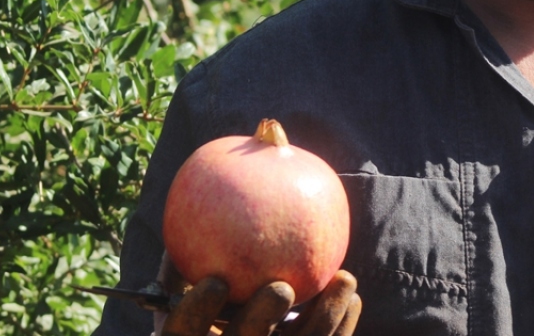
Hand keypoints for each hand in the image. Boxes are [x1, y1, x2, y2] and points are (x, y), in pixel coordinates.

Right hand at [153, 253, 361, 335]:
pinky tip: (351, 294)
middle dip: (262, 319)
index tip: (216, 280)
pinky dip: (341, 324)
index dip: (196, 313)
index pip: (183, 333)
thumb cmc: (205, 303)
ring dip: (323, 317)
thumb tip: (185, 210)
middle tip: (281, 287)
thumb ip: (182, 259)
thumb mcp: (186, 287)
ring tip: (343, 278)